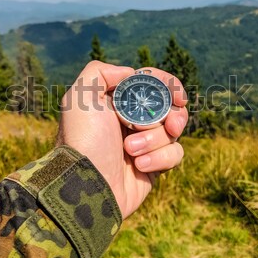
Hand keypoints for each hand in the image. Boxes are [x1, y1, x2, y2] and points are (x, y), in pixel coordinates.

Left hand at [56, 61, 187, 218]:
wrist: (87, 185)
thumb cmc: (84, 140)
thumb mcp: (79, 97)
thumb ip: (100, 72)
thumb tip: (131, 73)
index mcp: (117, 102)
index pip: (152, 84)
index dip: (168, 86)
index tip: (177, 96)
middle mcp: (132, 120)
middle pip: (170, 107)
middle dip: (171, 115)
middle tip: (169, 124)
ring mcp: (144, 143)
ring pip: (172, 131)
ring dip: (154, 139)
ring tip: (130, 150)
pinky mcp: (154, 165)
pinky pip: (174, 154)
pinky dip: (159, 158)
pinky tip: (139, 166)